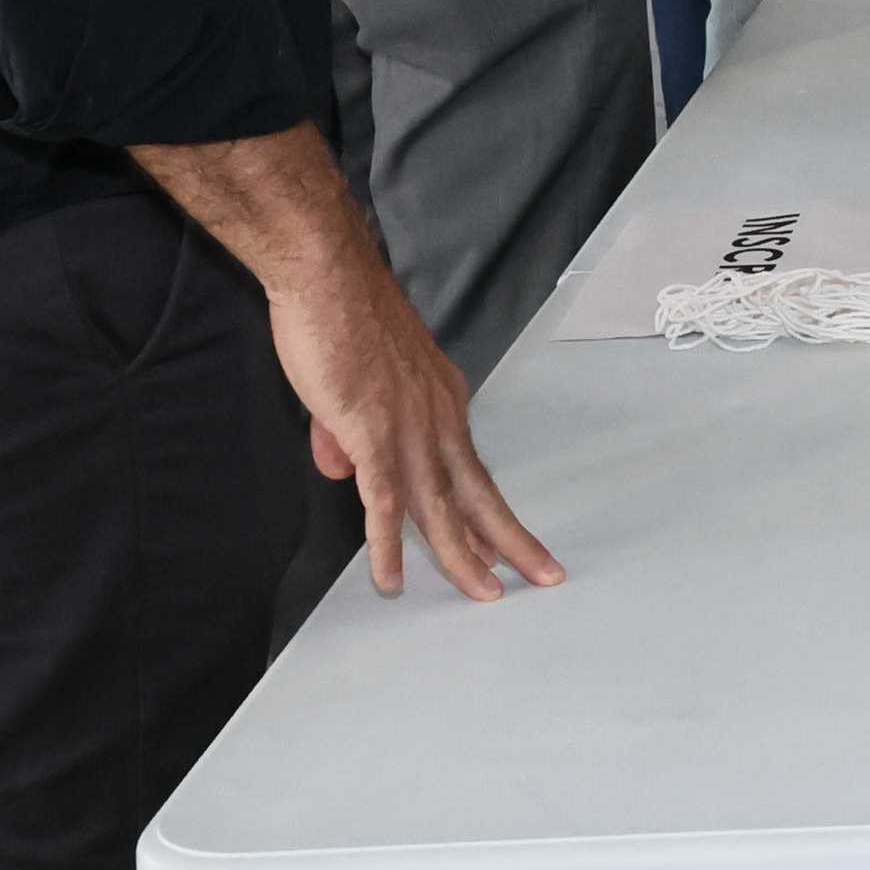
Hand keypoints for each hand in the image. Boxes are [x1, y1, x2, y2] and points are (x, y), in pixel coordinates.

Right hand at [267, 255, 560, 601]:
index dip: (487, 510)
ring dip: (462, 557)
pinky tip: (390, 578)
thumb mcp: (355, 378)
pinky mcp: (371, 434)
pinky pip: (383, 503)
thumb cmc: (341, 313)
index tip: (502, 542)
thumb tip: (339, 468)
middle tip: (541, 576)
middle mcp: (436, 417)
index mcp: (440, 399)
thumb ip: (346, 429)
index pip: (469, 467)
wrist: (328, 276)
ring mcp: (407, 429)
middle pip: (478, 493)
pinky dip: (387, 544)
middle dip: (511, 541)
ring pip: (440, 508)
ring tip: (483, 594)